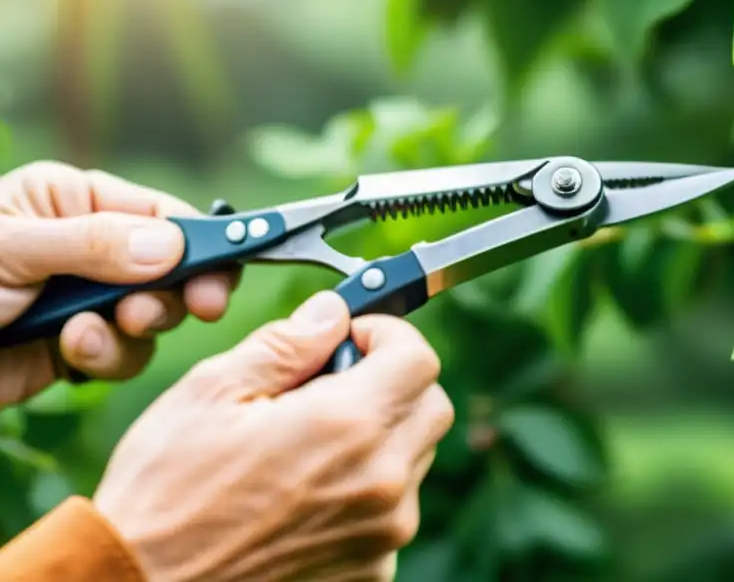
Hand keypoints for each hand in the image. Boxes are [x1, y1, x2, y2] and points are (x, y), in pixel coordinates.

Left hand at [0, 161, 236, 405]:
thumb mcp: (12, 250)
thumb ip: (96, 245)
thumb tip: (173, 245)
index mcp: (73, 202)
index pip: (161, 213)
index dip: (202, 239)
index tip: (234, 261)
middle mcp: (87, 247)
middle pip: (171, 266)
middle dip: (176, 290)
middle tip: (197, 308)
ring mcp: (83, 299)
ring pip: (152, 315)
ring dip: (133, 329)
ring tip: (95, 331)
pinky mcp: (74, 348)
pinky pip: (122, 354)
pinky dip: (105, 358)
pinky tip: (70, 352)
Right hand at [93, 290, 453, 581]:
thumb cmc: (165, 494)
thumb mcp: (211, 392)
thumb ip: (286, 344)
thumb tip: (330, 313)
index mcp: (347, 426)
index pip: (420, 358)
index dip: (388, 335)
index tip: (352, 339)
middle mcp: (380, 482)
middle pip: (431, 408)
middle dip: (393, 383)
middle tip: (335, 386)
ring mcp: (381, 535)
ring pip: (415, 460)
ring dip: (380, 439)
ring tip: (311, 448)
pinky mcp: (371, 572)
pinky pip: (392, 512)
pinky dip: (367, 493)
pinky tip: (309, 495)